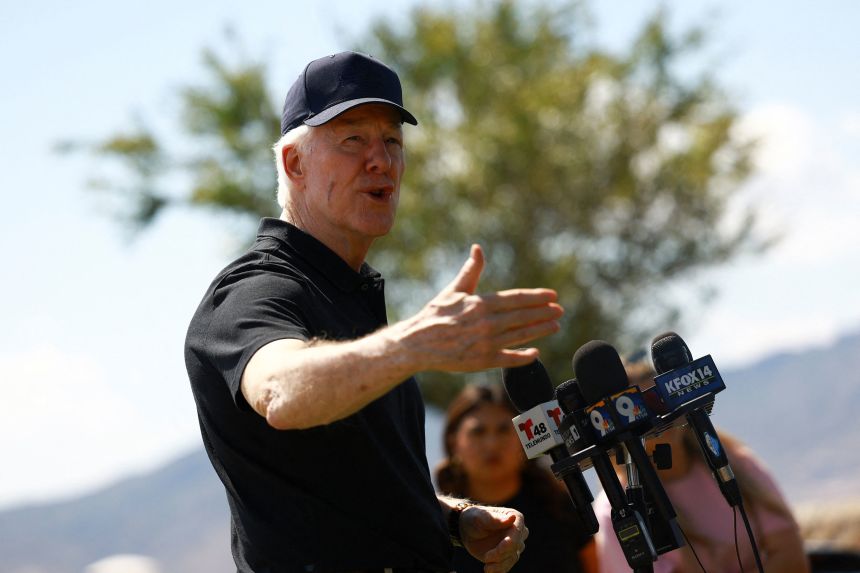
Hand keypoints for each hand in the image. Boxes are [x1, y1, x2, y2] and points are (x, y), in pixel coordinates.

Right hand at [394, 244, 563, 371]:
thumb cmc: (435, 315)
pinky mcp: (482, 361)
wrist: (416, 344)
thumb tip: (478, 248)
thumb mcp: (453, 290)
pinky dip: (523, 356)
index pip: (516, 298)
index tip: (552, 295)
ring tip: (555, 326)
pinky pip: (508, 359)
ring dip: (540, 330)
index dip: (536, 297)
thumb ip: (471, 271)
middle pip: (522, 316)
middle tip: (560, 310)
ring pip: (520, 335)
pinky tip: (535, 353)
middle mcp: (486, 322)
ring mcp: (485, 343)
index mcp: (480, 303)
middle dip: (544, 312)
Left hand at [460, 505, 528, 572]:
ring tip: (486, 568)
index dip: (509, 543)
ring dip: (499, 564)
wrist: (468, 530)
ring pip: (512, 558)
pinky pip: (508, 566)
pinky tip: (489, 570)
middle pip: (516, 547)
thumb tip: (512, 517)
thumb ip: (495, 519)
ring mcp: (514, 545)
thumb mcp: (481, 517)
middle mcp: (518, 532)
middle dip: (501, 554)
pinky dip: (499, 570)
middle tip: (486, 557)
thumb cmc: (475, 519)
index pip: (517, 533)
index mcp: (515, 518)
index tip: (497, 550)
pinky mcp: (508, 556)